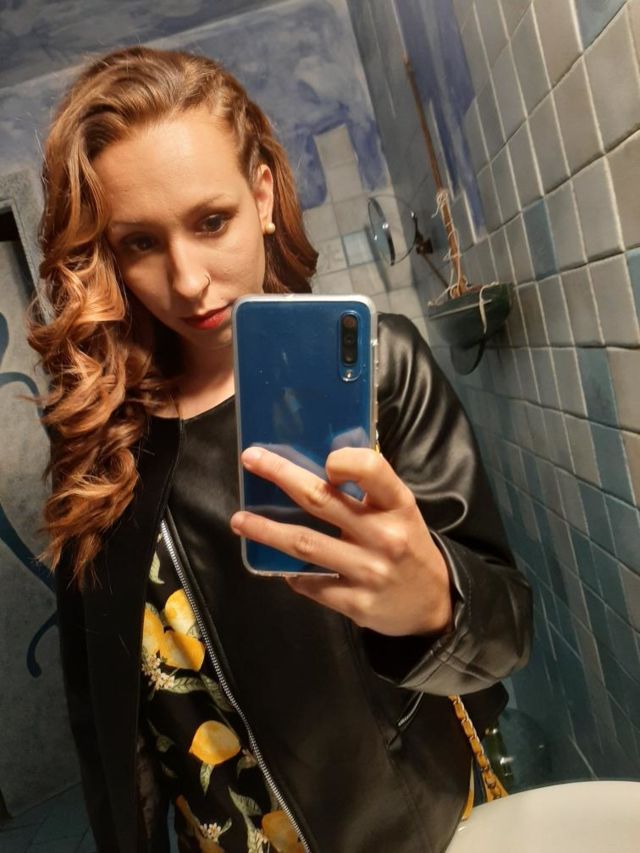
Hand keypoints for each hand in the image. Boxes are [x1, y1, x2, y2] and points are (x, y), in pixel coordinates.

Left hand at [229, 446, 453, 637]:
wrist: (433, 606)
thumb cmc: (408, 546)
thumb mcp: (401, 512)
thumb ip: (368, 492)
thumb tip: (315, 465)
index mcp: (399, 505)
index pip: (371, 469)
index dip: (343, 460)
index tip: (322, 459)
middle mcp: (385, 536)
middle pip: (322, 500)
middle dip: (281, 476)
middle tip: (251, 459)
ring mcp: (369, 572)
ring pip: (305, 544)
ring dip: (266, 530)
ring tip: (240, 520)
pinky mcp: (355, 603)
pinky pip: (310, 584)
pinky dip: (289, 572)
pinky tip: (275, 563)